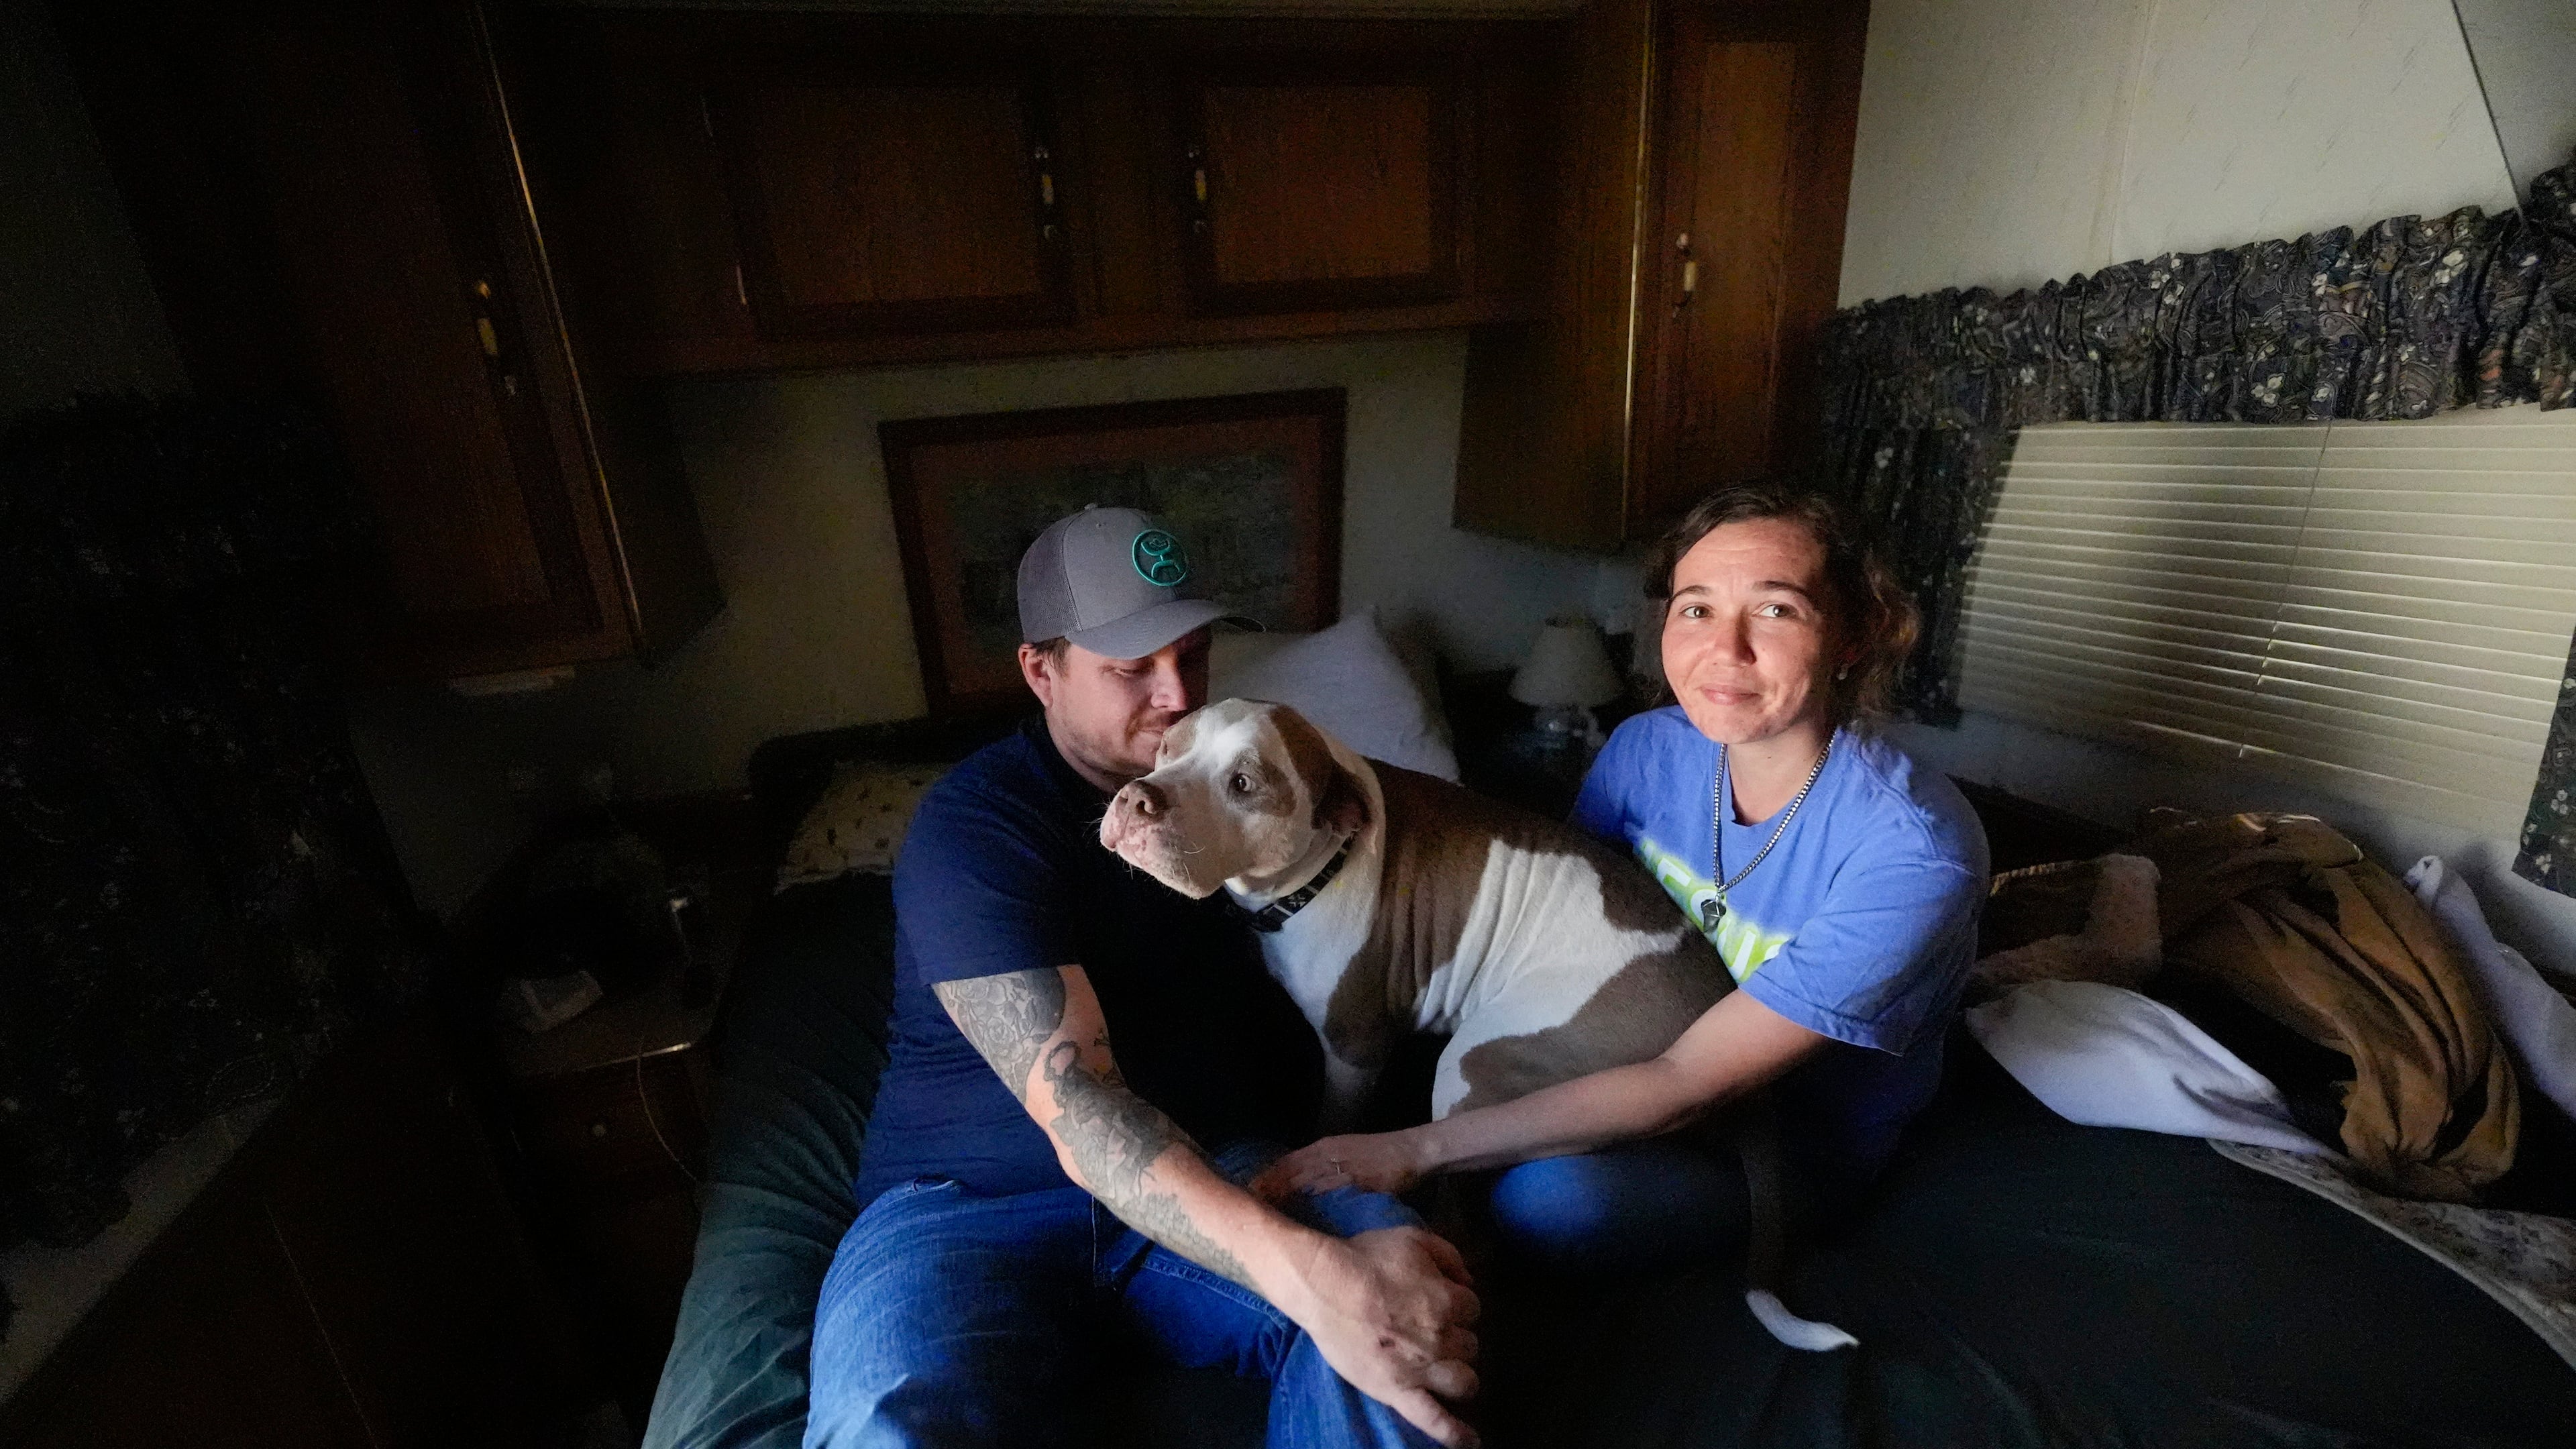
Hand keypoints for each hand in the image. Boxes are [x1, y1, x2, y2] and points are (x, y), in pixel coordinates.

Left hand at [1254, 1130, 1432, 1200]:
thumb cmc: (1380, 1154)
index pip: (1286, 1163)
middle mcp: (1327, 1155)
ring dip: (1285, 1199)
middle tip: (1249, 1208)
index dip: (1266, 1178)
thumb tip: (1301, 1185)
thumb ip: (1323, 1167)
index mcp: (1323, 1147)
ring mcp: (1341, 1167)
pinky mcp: (1357, 1181)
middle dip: (1269, 1190)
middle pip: (1289, 1173)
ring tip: (1266, 1217)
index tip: (1248, 1193)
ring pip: (1305, 1183)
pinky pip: (1331, 1193)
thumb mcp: (1345, 1153)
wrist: (1412, 1150)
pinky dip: (1314, 1205)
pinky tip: (1302, 1219)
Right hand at [1277, 1227, 1481, 1447]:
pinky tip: (1470, 1442)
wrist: (1322, 1284)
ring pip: (1464, 1380)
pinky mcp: (1397, 1392)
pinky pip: (1433, 1419)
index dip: (1457, 1303)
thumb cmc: (1366, 1258)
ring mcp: (1421, 1369)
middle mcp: (1441, 1339)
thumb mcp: (1414, 1239)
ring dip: (1460, 1373)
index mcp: (1447, 1301)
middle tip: (1433, 1329)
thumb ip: (1450, 1257)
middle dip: (1457, 1336)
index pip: (1473, 1308)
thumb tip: (1469, 1282)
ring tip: (1447, 1369)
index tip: (1440, 1299)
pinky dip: (1455, 1434)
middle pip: (1470, 1345)